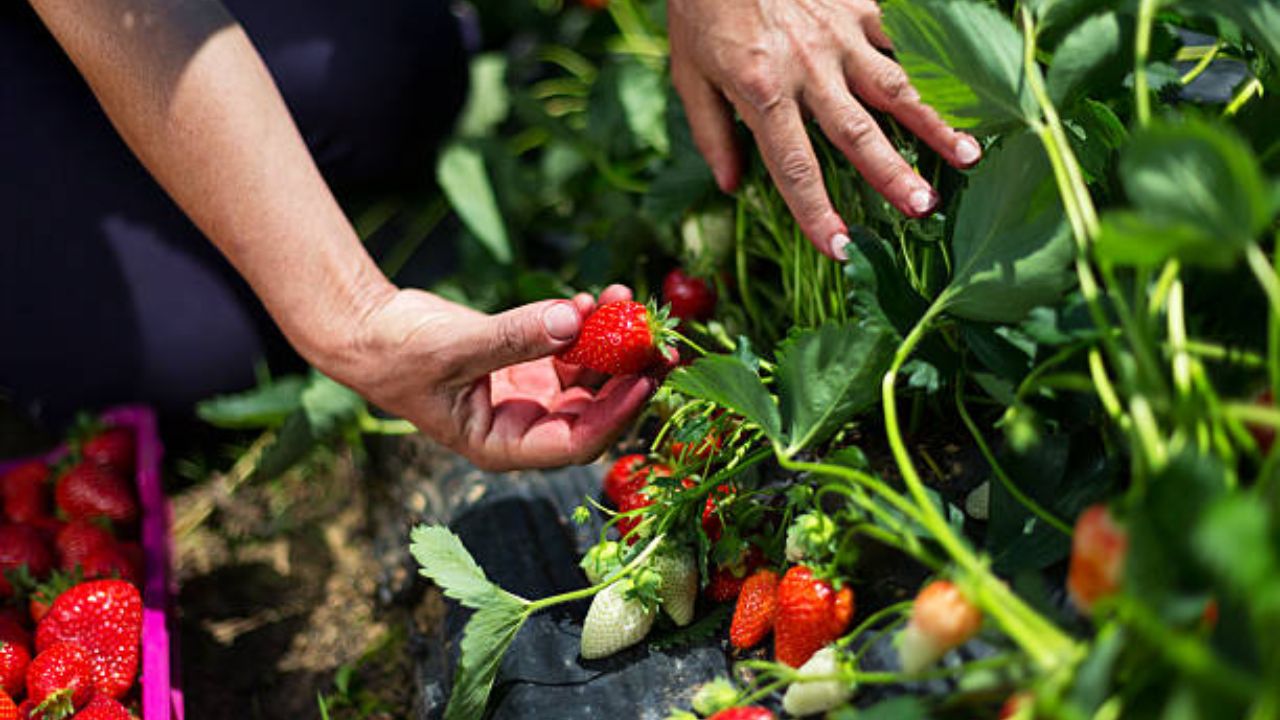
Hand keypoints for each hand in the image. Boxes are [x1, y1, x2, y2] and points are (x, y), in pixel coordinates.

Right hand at [327, 284, 656, 470]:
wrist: (368, 329)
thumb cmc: (397, 353)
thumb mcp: (455, 346)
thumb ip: (515, 335)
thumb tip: (577, 319)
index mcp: (504, 445)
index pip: (576, 443)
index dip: (617, 415)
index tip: (646, 380)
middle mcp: (525, 427)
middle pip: (595, 411)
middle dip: (629, 376)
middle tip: (663, 342)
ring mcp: (530, 396)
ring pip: (590, 377)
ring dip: (613, 343)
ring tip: (628, 301)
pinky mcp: (529, 365)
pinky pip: (573, 350)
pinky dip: (588, 326)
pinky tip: (597, 297)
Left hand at [668, 0, 982, 259]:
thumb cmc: (701, 8)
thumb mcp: (688, 73)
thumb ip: (712, 132)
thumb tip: (730, 186)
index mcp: (761, 91)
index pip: (794, 166)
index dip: (817, 212)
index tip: (842, 249)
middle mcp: (807, 68)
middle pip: (856, 132)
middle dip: (892, 174)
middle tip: (925, 208)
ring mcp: (839, 35)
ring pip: (895, 86)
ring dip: (933, 123)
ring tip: (969, 156)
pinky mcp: (858, 5)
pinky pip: (900, 38)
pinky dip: (930, 67)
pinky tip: (963, 93)